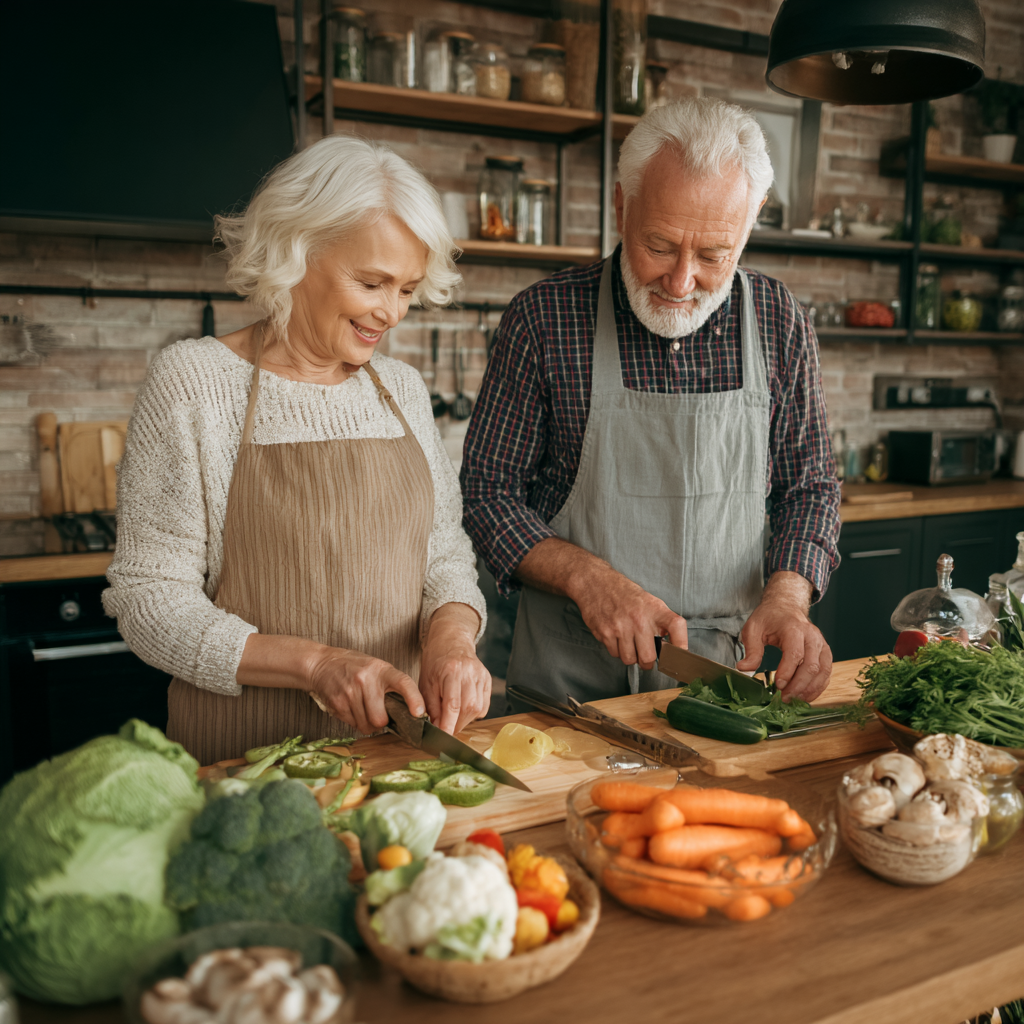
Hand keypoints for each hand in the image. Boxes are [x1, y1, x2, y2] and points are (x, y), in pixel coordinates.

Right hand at [306, 648, 424, 734]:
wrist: (321, 664)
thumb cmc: (353, 667)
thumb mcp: (375, 668)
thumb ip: (389, 685)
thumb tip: (407, 712)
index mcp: (381, 669)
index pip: (404, 682)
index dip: (414, 698)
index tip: (419, 713)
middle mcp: (366, 679)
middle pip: (381, 718)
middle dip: (381, 722)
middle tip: (377, 713)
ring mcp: (350, 691)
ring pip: (366, 725)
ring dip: (367, 723)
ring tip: (362, 709)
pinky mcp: (338, 703)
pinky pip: (352, 724)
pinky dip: (354, 721)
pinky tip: (350, 708)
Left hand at [420, 604, 490, 733]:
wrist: (451, 641)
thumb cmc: (435, 662)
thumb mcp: (426, 682)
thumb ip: (431, 706)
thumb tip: (436, 728)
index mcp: (451, 670)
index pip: (452, 704)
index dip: (449, 724)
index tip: (444, 737)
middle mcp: (469, 672)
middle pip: (468, 707)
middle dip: (457, 724)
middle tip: (447, 729)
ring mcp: (481, 675)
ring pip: (478, 708)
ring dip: (465, 720)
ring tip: (454, 719)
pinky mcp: (487, 679)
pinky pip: (484, 704)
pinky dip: (475, 713)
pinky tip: (464, 710)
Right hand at [570, 564, 687, 670]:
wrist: (595, 583)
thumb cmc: (624, 593)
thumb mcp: (648, 601)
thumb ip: (660, 622)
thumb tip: (671, 647)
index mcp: (654, 608)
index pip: (676, 626)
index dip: (681, 644)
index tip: (679, 655)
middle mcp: (639, 618)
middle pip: (649, 657)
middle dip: (647, 661)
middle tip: (645, 655)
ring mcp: (620, 627)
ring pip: (630, 659)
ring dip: (630, 656)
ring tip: (628, 642)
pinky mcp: (604, 633)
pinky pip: (614, 654)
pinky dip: (616, 650)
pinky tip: (616, 636)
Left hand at [736, 571, 831, 701]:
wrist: (786, 607)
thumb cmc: (769, 618)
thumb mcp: (753, 628)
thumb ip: (751, 649)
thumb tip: (744, 668)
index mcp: (793, 628)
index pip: (795, 653)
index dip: (788, 672)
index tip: (778, 686)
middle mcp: (811, 636)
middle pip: (811, 665)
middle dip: (798, 685)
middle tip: (784, 698)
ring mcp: (821, 644)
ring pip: (822, 671)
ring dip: (809, 689)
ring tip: (794, 700)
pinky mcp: (825, 652)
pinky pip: (826, 672)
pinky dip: (818, 687)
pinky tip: (805, 696)